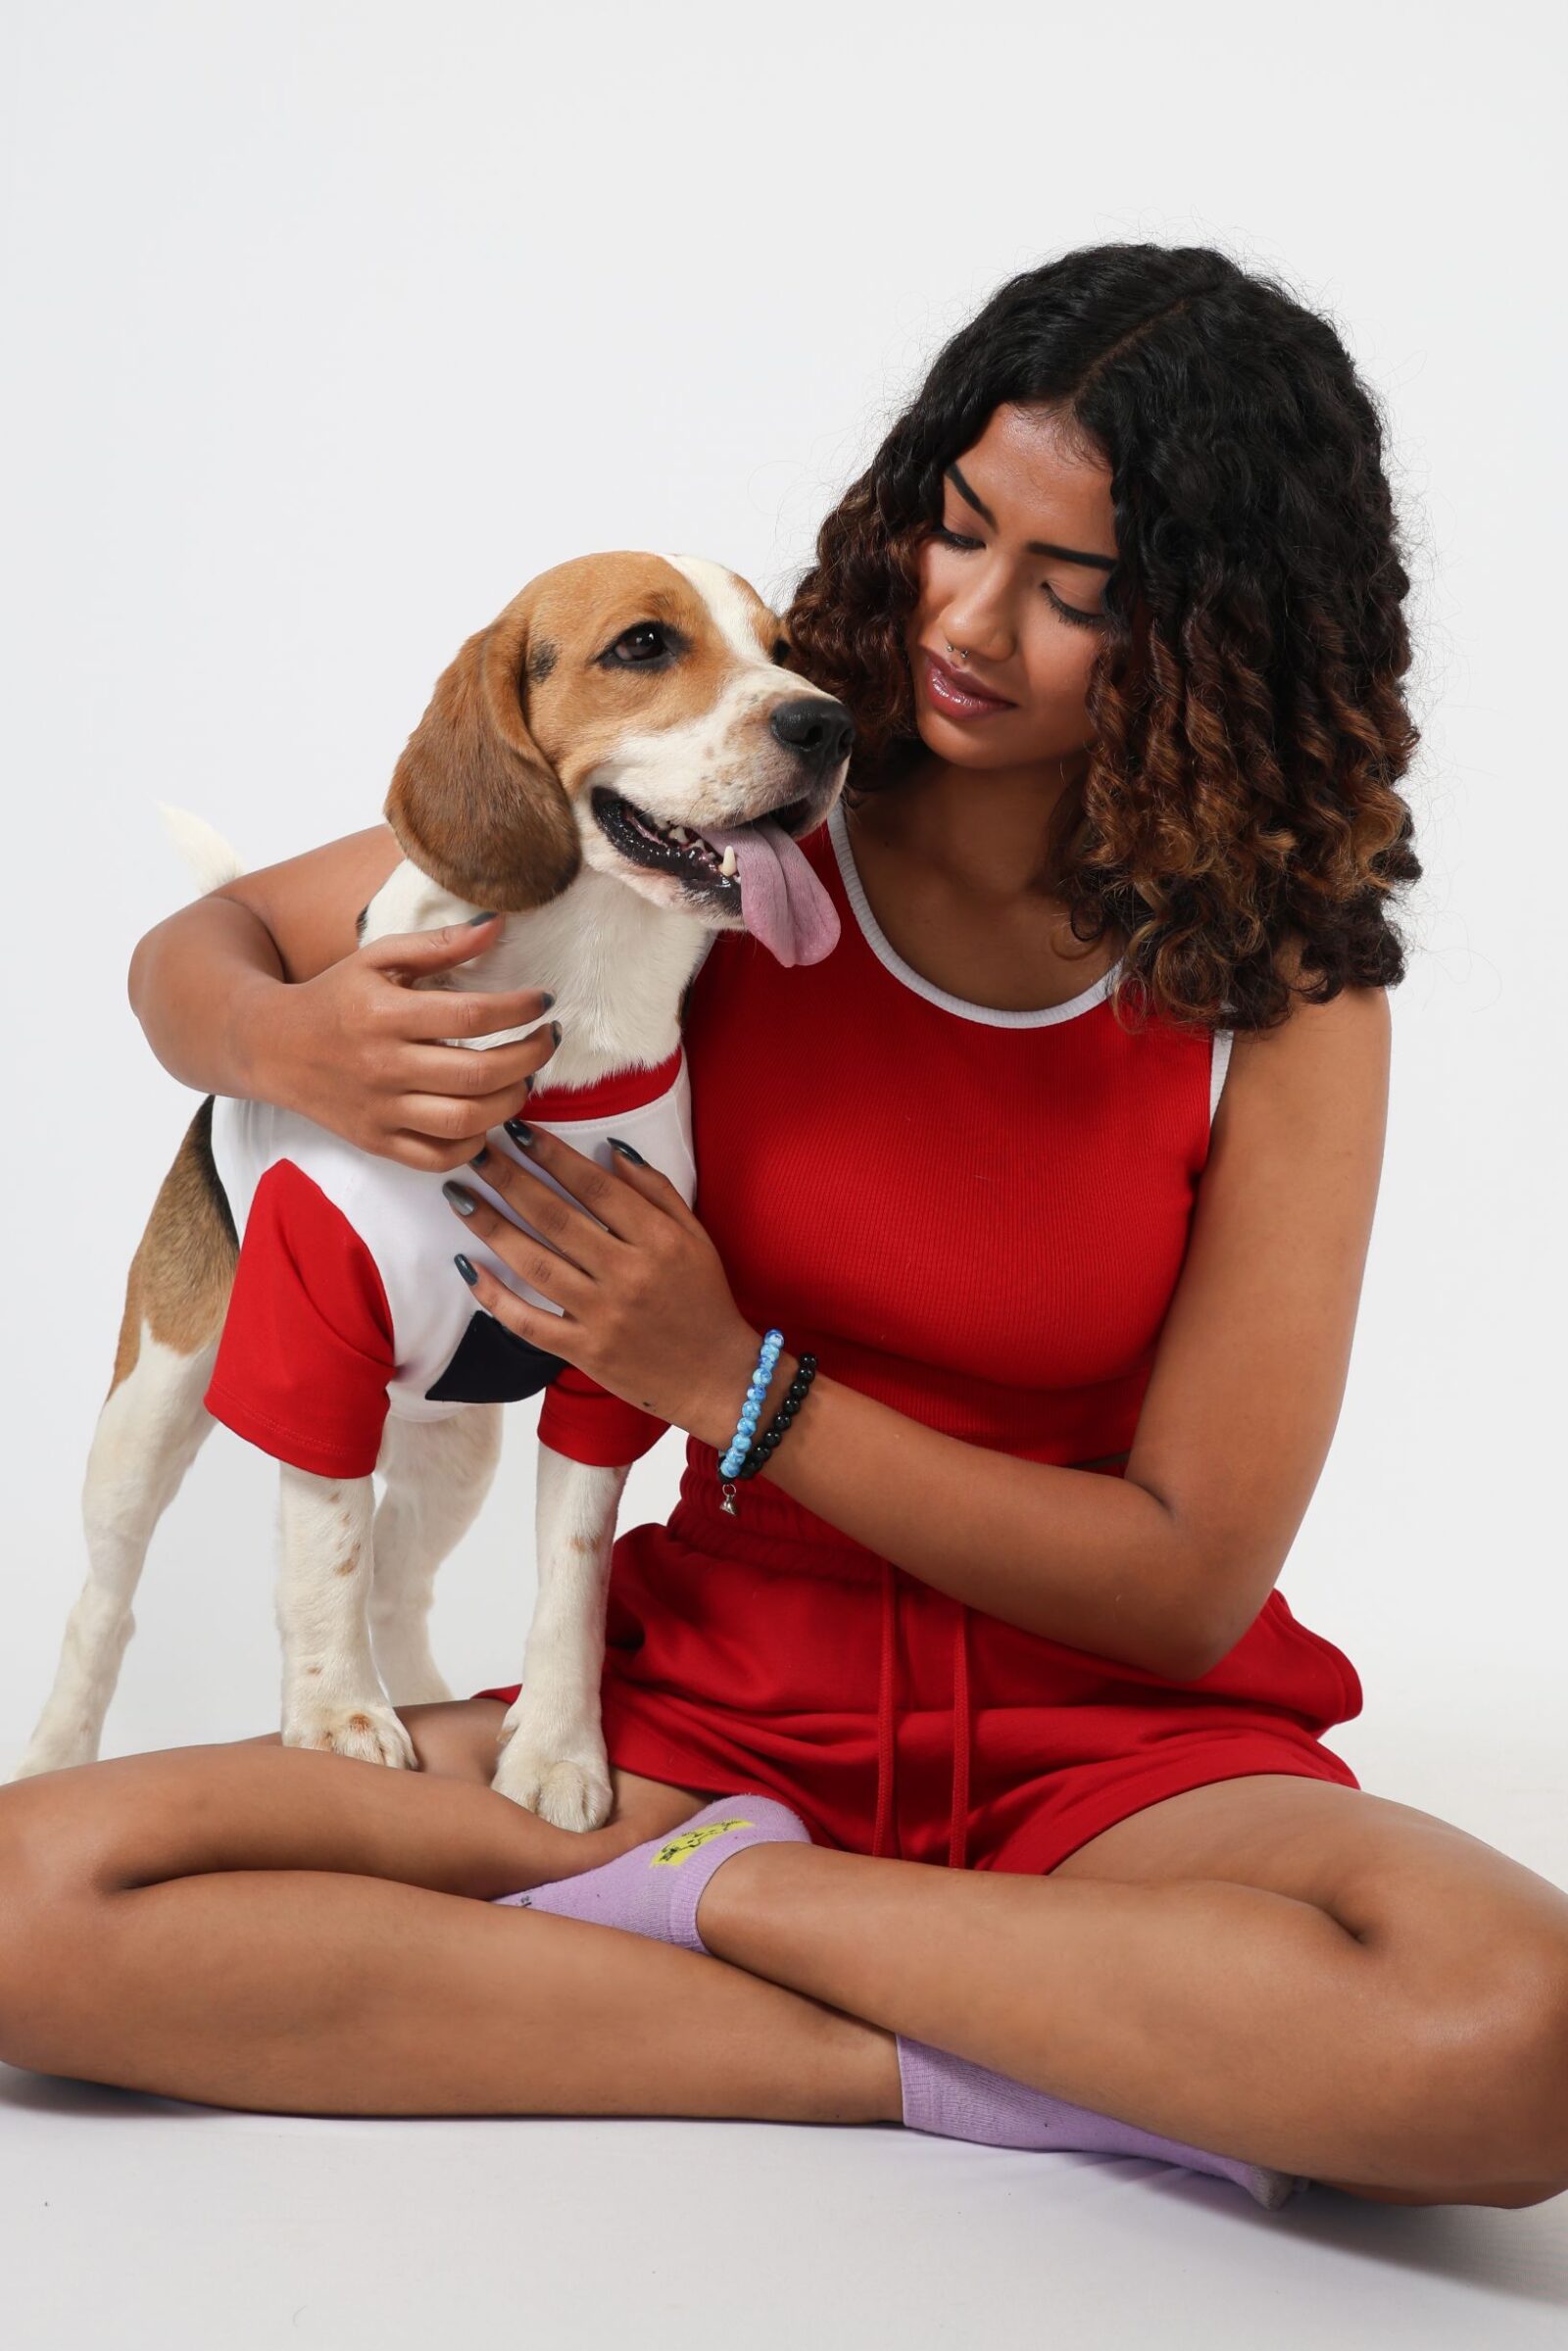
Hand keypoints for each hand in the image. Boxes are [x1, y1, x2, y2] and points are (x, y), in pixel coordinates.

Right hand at [253, 917, 560, 1170]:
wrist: (272, 1046)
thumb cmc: (335, 997)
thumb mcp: (378, 958)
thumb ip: (438, 944)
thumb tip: (498, 924)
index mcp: (383, 1013)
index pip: (471, 1015)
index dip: (519, 1009)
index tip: (543, 1001)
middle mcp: (382, 1065)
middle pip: (478, 1074)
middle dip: (530, 1057)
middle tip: (547, 1040)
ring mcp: (379, 1110)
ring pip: (466, 1121)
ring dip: (511, 1100)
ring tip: (523, 1078)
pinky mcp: (377, 1142)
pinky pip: (440, 1158)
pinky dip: (475, 1142)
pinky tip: (486, 1116)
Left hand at [440, 1125, 765, 1440]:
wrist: (717, 1377)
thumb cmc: (705, 1299)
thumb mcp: (695, 1237)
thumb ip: (656, 1191)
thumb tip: (612, 1149)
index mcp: (658, 1241)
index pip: (595, 1187)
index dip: (553, 1155)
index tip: (518, 1131)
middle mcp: (628, 1275)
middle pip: (555, 1219)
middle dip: (509, 1180)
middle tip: (475, 1152)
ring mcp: (603, 1316)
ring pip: (535, 1264)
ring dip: (491, 1228)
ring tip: (459, 1198)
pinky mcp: (585, 1352)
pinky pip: (528, 1323)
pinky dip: (494, 1296)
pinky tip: (467, 1267)